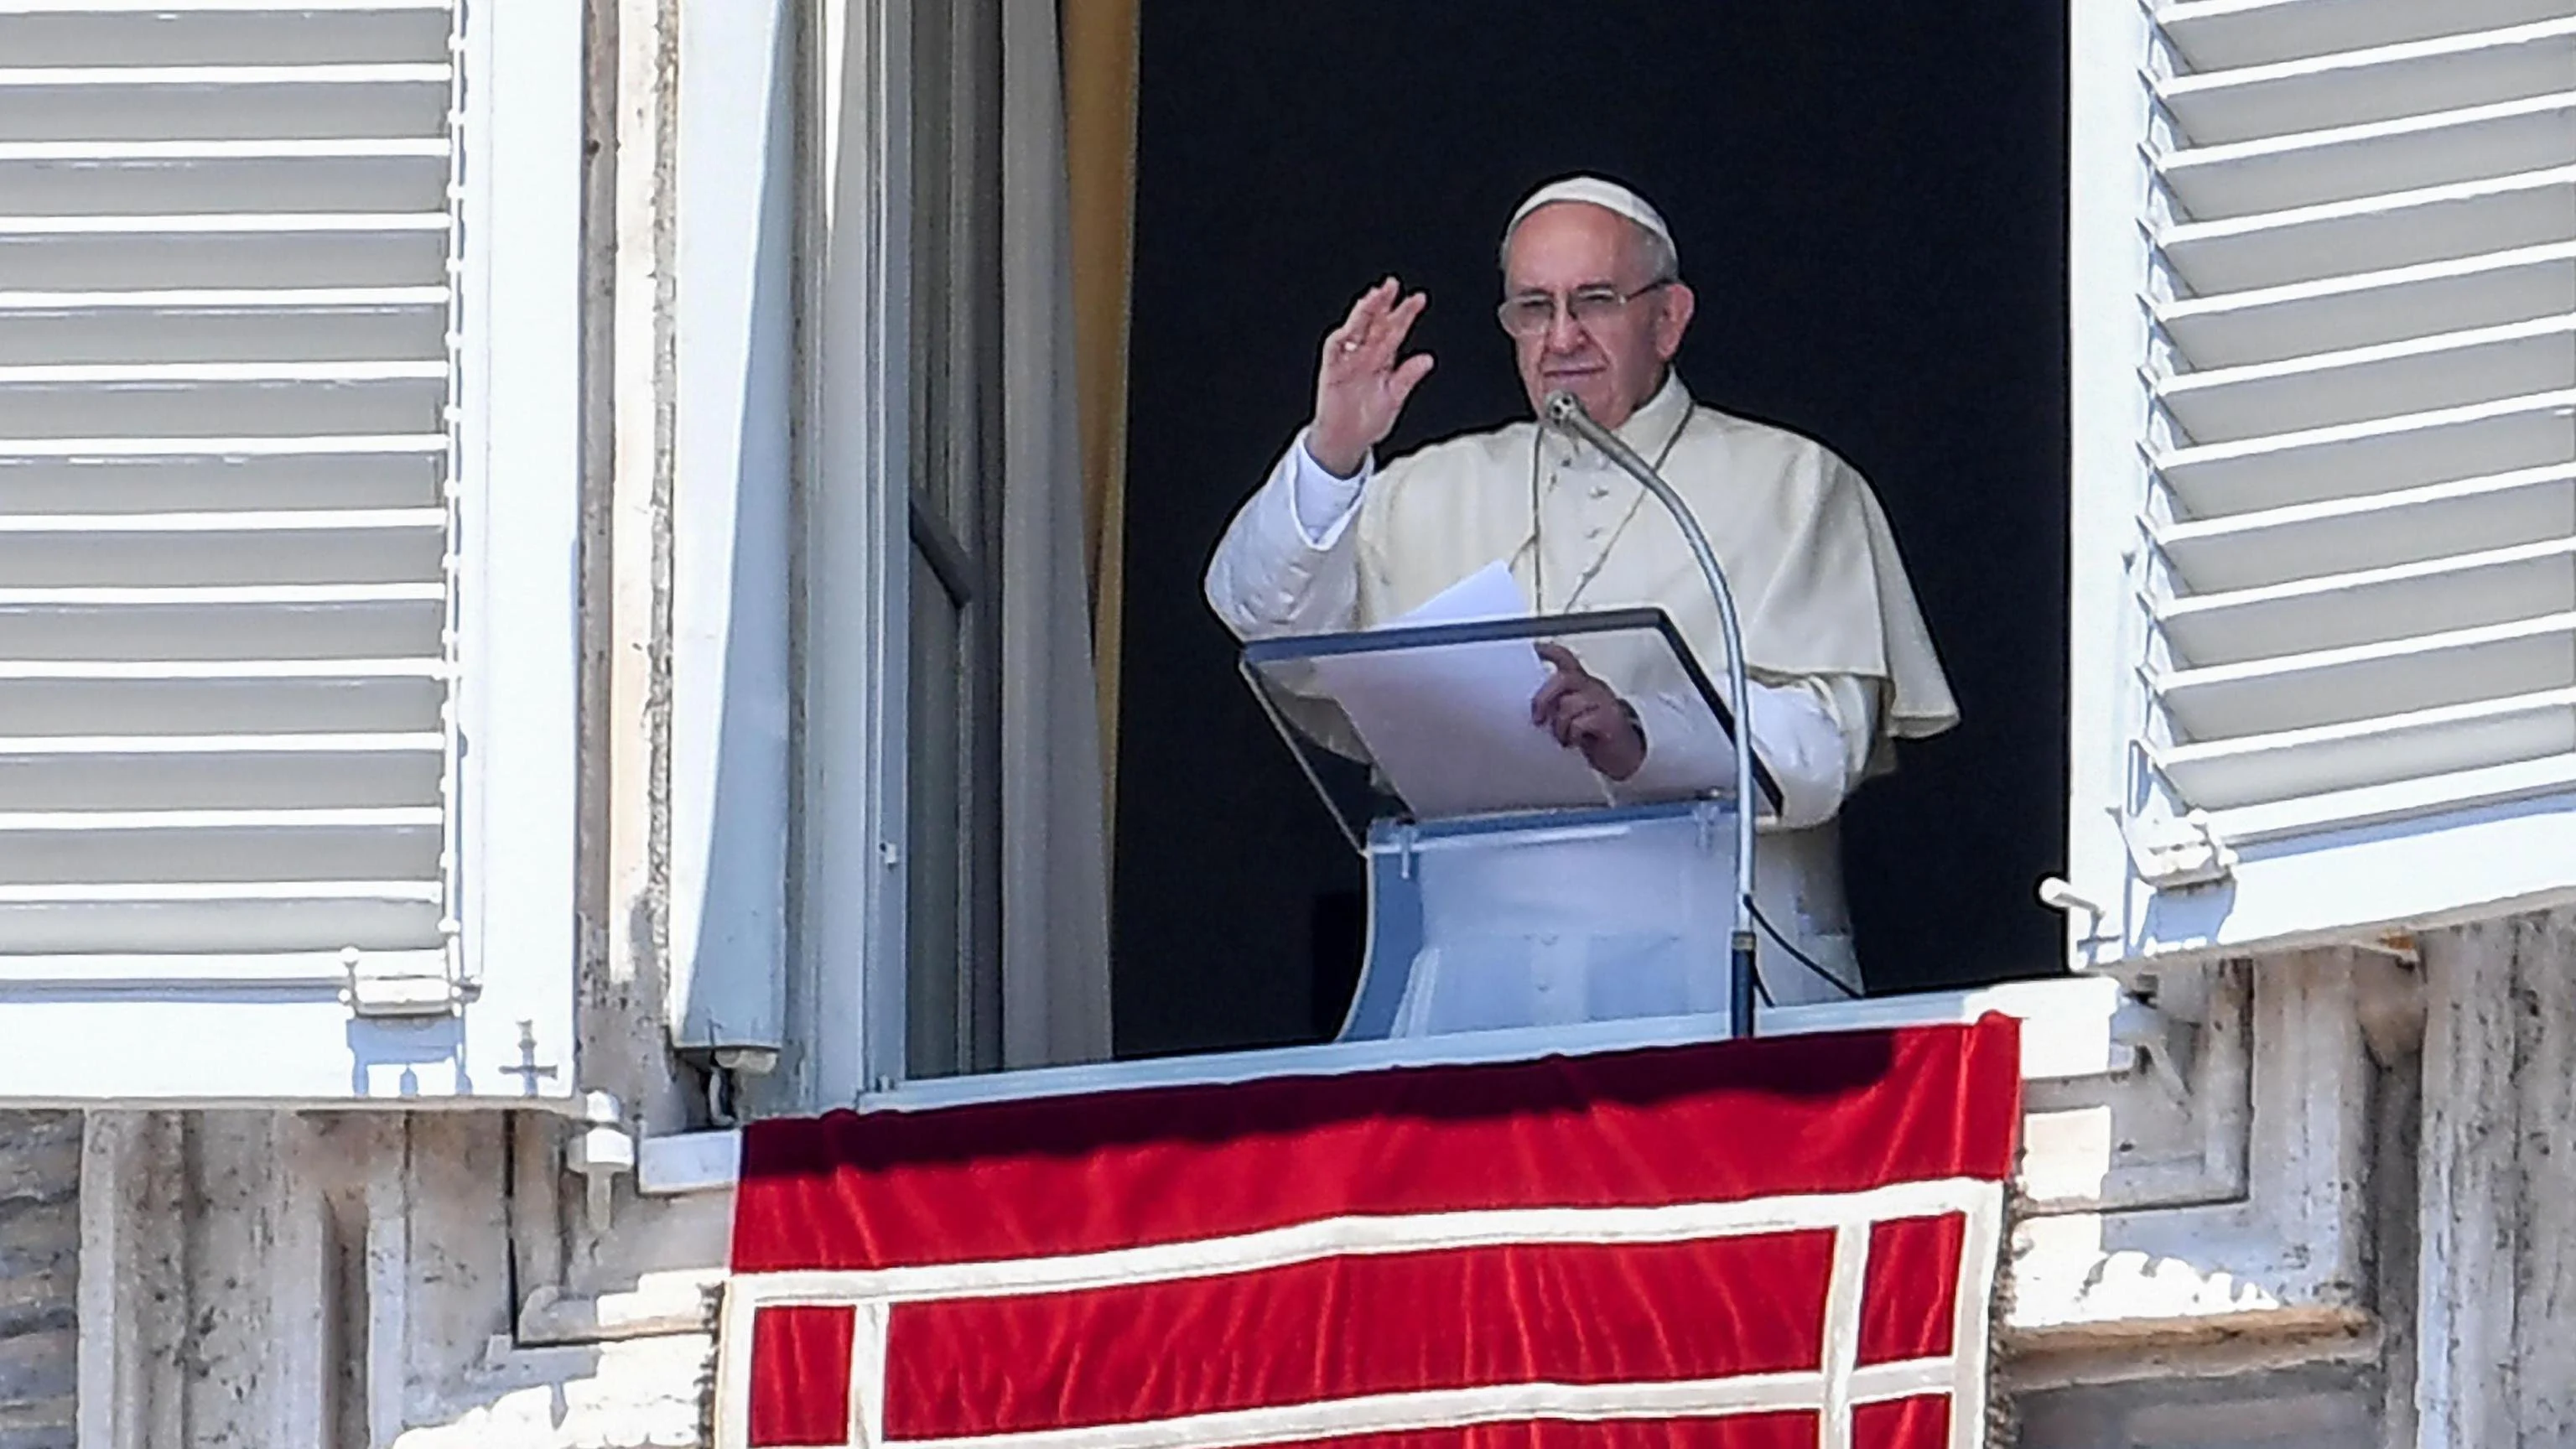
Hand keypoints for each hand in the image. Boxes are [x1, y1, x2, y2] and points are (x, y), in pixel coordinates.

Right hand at [1308, 278, 1434, 477]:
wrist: (1347, 441)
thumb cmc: (1369, 419)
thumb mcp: (1394, 398)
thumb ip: (1408, 377)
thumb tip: (1428, 359)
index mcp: (1382, 359)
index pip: (1395, 331)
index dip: (1406, 314)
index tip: (1418, 299)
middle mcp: (1365, 355)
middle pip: (1374, 324)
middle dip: (1383, 303)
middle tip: (1392, 285)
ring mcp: (1347, 361)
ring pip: (1355, 331)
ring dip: (1362, 313)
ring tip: (1372, 297)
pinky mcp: (1331, 371)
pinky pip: (1334, 351)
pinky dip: (1340, 339)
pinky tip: (1349, 328)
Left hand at [1532, 642, 1645, 780]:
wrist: (1624, 754)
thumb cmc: (1596, 734)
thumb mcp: (1574, 715)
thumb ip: (1558, 705)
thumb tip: (1535, 708)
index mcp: (1583, 684)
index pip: (1567, 659)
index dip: (1551, 652)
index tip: (1536, 648)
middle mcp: (1594, 688)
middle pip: (1564, 678)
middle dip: (1543, 698)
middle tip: (1537, 719)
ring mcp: (1603, 702)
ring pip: (1568, 704)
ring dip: (1558, 725)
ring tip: (1562, 738)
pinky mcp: (1609, 720)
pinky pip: (1579, 722)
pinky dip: (1571, 734)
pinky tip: (1573, 742)